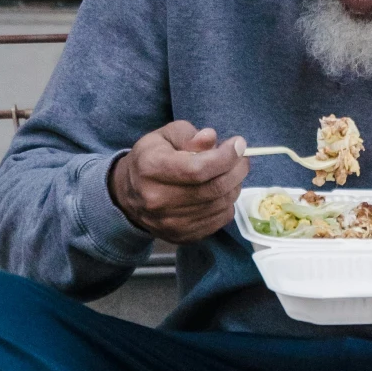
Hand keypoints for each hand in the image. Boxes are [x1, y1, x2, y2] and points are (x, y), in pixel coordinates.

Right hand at [110, 121, 249, 244]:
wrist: (128, 195)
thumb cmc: (151, 159)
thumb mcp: (164, 136)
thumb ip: (188, 134)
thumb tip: (211, 139)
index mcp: (151, 169)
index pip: (197, 169)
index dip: (225, 157)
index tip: (238, 144)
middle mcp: (158, 200)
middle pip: (212, 189)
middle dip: (236, 170)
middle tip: (242, 158)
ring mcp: (170, 222)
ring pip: (220, 205)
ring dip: (235, 185)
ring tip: (232, 172)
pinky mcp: (182, 236)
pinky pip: (219, 220)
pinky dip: (227, 203)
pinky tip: (221, 190)